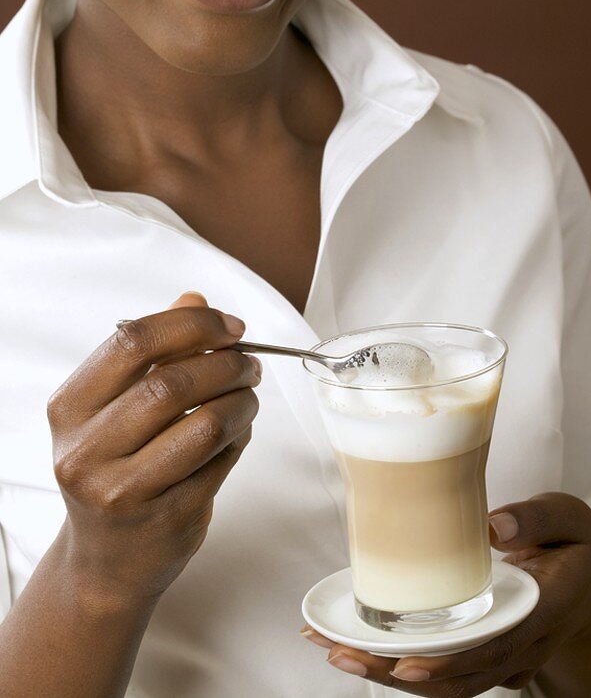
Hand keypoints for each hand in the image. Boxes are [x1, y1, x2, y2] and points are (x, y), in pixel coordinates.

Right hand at [48, 292, 260, 609]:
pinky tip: (237, 431)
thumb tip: (195, 298)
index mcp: (71, 408)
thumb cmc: (115, 468)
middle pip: (173, 383)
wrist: (105, 561)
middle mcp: (86, 450)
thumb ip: (156, 351)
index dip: (193, 325)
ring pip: (206, 425)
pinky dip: (240, 438)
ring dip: (242, 401)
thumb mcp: (117, 406)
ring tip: (249, 396)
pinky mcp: (164, 520)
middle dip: (227, 364)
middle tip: (250, 363)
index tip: (230, 326)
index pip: (133, 341)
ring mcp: (123, 491)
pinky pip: (220, 463)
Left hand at [301, 492, 590, 694]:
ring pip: (450, 683)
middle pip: (462, 674)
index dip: (451, 660)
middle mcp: (525, 644)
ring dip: (392, 676)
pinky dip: (403, 668)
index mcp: (546, 608)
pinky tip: (360, 648)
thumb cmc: (575, 544)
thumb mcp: (571, 517)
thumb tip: (495, 525)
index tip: (407, 663)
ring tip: (338, 652)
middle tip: (344, 654)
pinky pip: (448, 673)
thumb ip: (538, 516)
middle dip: (400, 672)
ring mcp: (508, 658)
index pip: (496, 644)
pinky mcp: (490, 657)